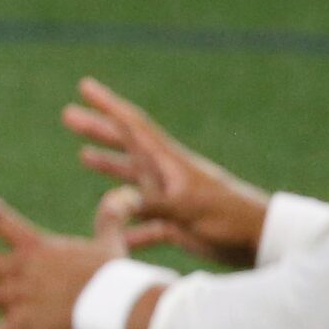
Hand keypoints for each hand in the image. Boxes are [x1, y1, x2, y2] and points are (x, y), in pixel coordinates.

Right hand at [63, 77, 267, 267]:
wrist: (260, 242)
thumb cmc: (229, 220)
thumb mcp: (188, 209)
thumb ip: (150, 204)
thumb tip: (114, 202)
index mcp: (168, 163)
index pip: (133, 126)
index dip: (108, 106)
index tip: (85, 86)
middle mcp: (165, 176)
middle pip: (125, 146)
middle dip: (98, 130)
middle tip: (68, 114)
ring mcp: (169, 199)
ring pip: (130, 180)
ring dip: (107, 166)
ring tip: (83, 155)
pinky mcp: (175, 224)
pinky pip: (142, 224)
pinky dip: (126, 227)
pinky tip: (112, 234)